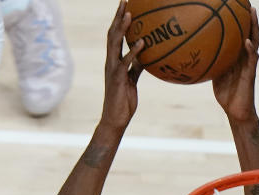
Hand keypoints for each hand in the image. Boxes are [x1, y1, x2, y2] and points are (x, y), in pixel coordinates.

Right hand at [101, 1, 145, 131]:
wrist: (115, 119)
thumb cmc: (124, 101)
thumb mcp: (132, 80)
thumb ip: (137, 67)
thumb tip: (147, 56)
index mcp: (114, 61)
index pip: (115, 36)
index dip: (119, 20)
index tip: (126, 5)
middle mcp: (110, 62)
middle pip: (112, 34)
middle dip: (118, 17)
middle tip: (125, 1)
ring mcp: (112, 69)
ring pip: (114, 44)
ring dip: (122, 28)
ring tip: (129, 14)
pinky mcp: (117, 79)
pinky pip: (126, 62)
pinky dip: (134, 51)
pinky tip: (143, 42)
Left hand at [213, 7, 258, 122]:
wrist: (236, 111)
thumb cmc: (225, 93)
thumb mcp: (213, 75)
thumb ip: (209, 63)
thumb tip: (191, 56)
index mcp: (237, 56)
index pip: (240, 34)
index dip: (239, 21)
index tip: (235, 6)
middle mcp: (245, 56)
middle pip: (250, 32)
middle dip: (249, 17)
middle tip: (247, 2)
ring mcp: (249, 64)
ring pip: (255, 41)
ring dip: (255, 27)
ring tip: (252, 13)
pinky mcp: (251, 74)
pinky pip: (252, 60)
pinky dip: (250, 50)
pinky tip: (247, 42)